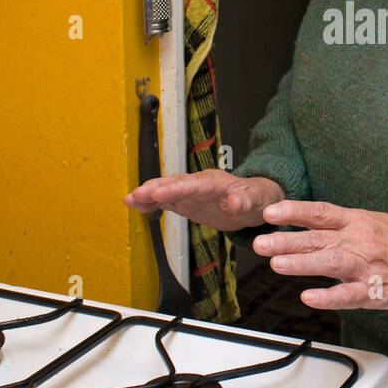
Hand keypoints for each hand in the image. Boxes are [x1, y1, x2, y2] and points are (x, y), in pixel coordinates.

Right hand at [124, 170, 284, 231]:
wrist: (255, 201)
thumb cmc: (258, 198)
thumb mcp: (257, 201)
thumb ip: (246, 201)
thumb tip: (235, 202)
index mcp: (215, 181)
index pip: (192, 184)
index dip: (174, 188)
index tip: (157, 192)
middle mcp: (199, 184)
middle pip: (174, 183)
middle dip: (155, 188)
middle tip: (135, 195)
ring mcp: (191, 193)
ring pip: (166, 190)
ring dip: (148, 195)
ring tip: (129, 199)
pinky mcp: (187, 202)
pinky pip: (167, 201)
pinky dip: (152, 203)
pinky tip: (136, 206)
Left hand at [253, 200, 387, 309]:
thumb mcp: (373, 221)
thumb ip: (342, 225)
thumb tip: (308, 224)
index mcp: (358, 221)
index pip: (321, 213)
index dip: (294, 212)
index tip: (271, 212)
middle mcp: (360, 241)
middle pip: (318, 238)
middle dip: (287, 240)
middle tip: (261, 241)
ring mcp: (367, 266)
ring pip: (329, 264)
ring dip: (301, 264)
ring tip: (276, 264)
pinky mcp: (375, 291)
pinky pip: (349, 295)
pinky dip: (329, 297)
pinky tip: (310, 298)